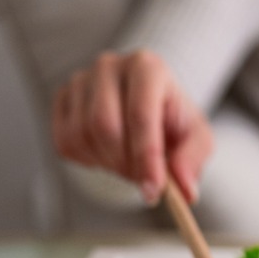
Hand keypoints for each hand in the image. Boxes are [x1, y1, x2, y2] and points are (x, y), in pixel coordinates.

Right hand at [51, 50, 211, 204]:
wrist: (148, 106)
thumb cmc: (172, 120)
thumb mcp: (196, 137)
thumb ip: (193, 159)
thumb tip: (185, 190)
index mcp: (147, 67)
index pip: (140, 115)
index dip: (146, 158)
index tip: (153, 191)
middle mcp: (109, 66)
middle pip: (104, 126)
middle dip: (125, 164)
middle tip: (143, 180)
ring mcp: (81, 80)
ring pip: (82, 135)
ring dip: (107, 164)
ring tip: (129, 162)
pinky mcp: (62, 97)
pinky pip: (64, 141)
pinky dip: (86, 160)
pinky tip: (107, 154)